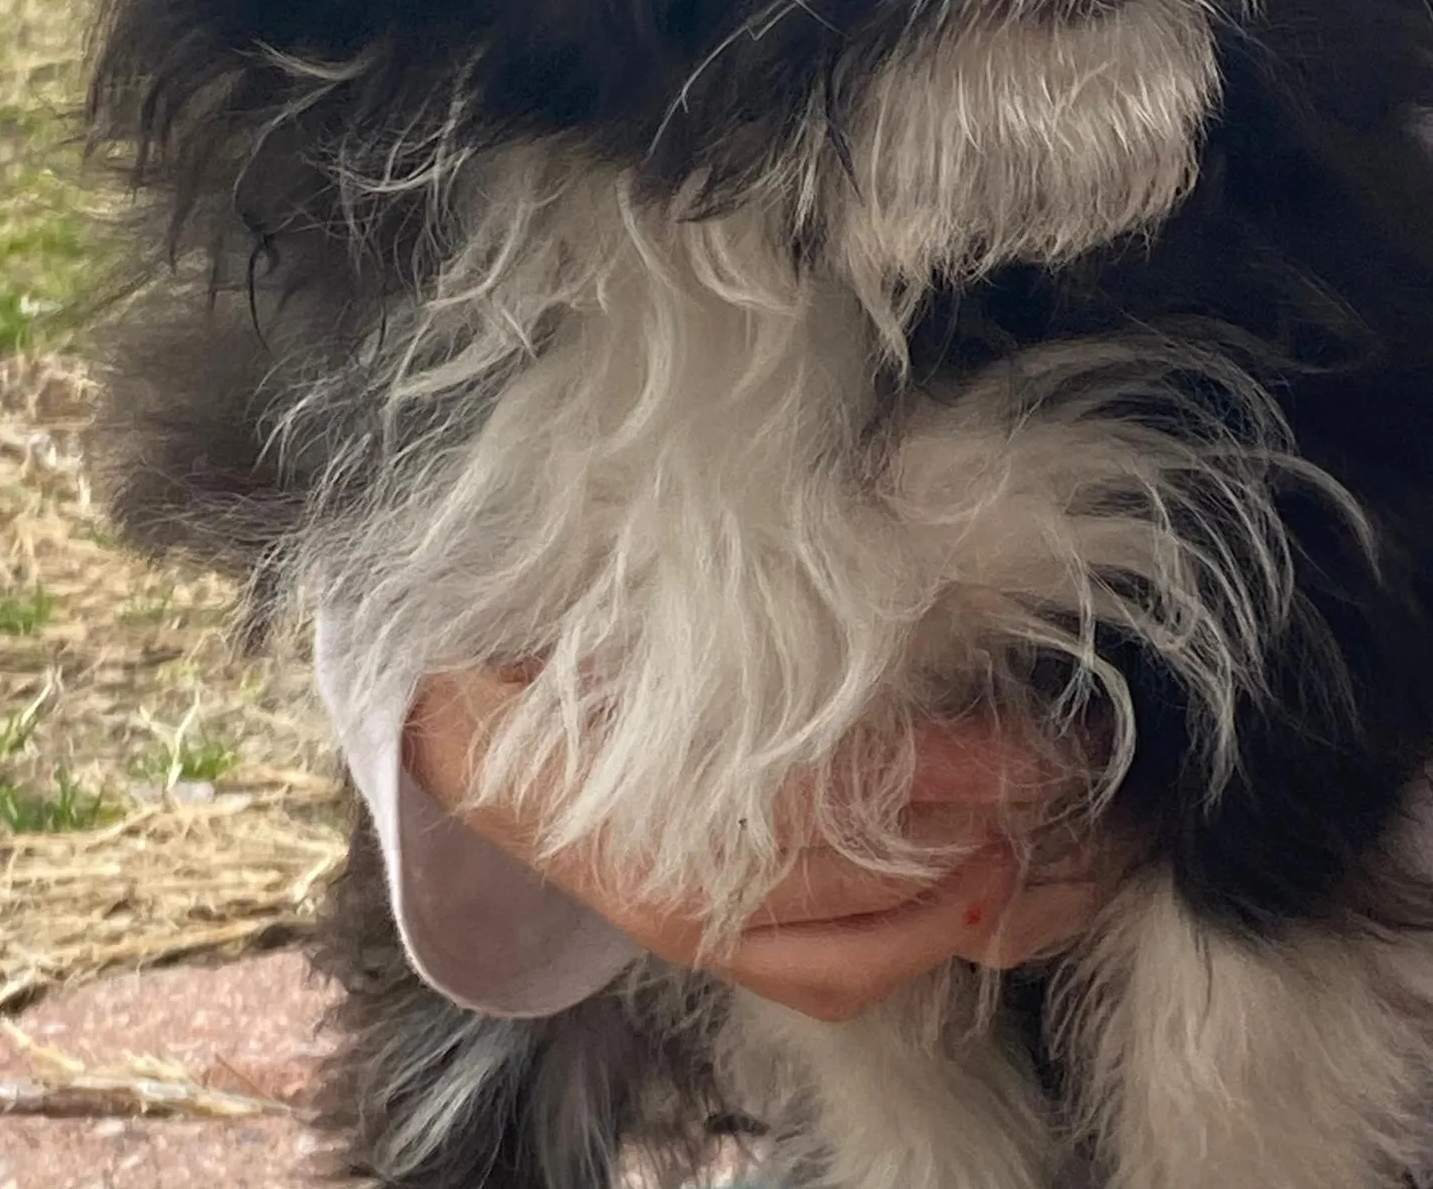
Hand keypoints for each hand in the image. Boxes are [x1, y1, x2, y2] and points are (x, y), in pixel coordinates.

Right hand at [404, 666, 1110, 1021]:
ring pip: (883, 941)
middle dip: (1010, 827)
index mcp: (691, 774)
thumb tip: (903, 572)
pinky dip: (918, 955)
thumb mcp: (656, 607)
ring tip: (1066, 857)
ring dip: (989, 901)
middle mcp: (697, 870)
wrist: (462, 736)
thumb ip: (766, 610)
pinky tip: (976, 919)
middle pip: (896, 863)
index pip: (876, 779)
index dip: (981, 762)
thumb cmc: (572, 652)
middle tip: (1095, 786)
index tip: (1059, 734)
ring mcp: (700, 926)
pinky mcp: (701, 954)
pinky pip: (833, 984)